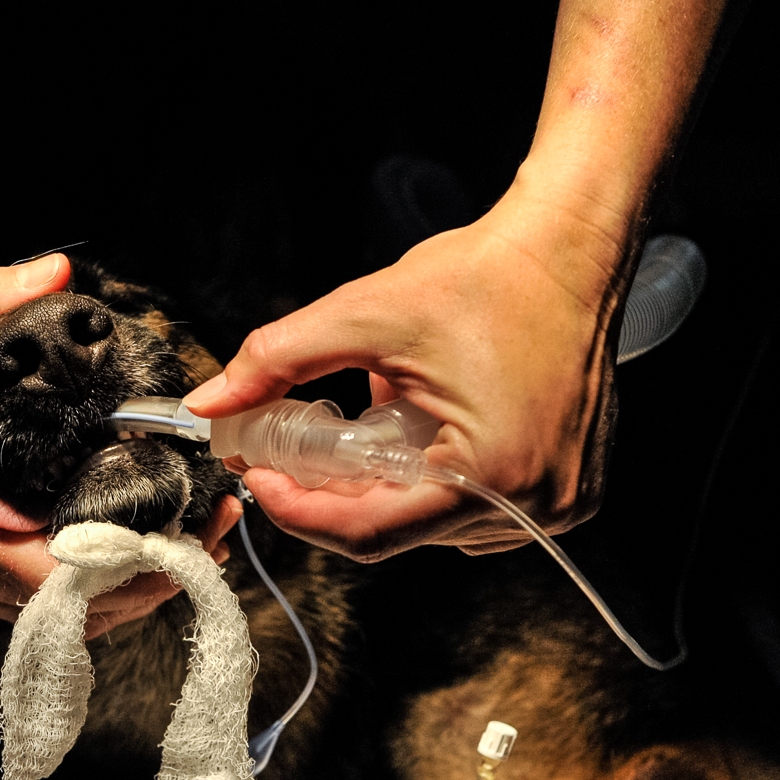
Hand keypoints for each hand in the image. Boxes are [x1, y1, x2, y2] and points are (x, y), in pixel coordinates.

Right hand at [0, 254, 241, 636]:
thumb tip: (52, 271)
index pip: (59, 578)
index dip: (133, 568)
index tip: (192, 536)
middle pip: (74, 610)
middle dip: (152, 580)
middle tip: (215, 532)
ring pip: (60, 615)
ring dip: (127, 589)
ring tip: (191, 542)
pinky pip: (37, 600)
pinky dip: (90, 586)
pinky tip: (130, 549)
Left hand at [184, 191, 620, 560]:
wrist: (570, 247)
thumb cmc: (484, 276)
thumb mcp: (365, 313)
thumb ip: (277, 360)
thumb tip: (209, 403)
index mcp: (492, 475)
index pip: (368, 533)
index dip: (299, 511)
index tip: (258, 475)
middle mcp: (536, 506)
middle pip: (398, 532)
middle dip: (339, 492)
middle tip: (296, 447)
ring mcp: (559, 504)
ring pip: (433, 526)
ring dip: (389, 486)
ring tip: (379, 417)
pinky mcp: (568, 492)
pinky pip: (474, 511)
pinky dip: (434, 481)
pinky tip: (424, 429)